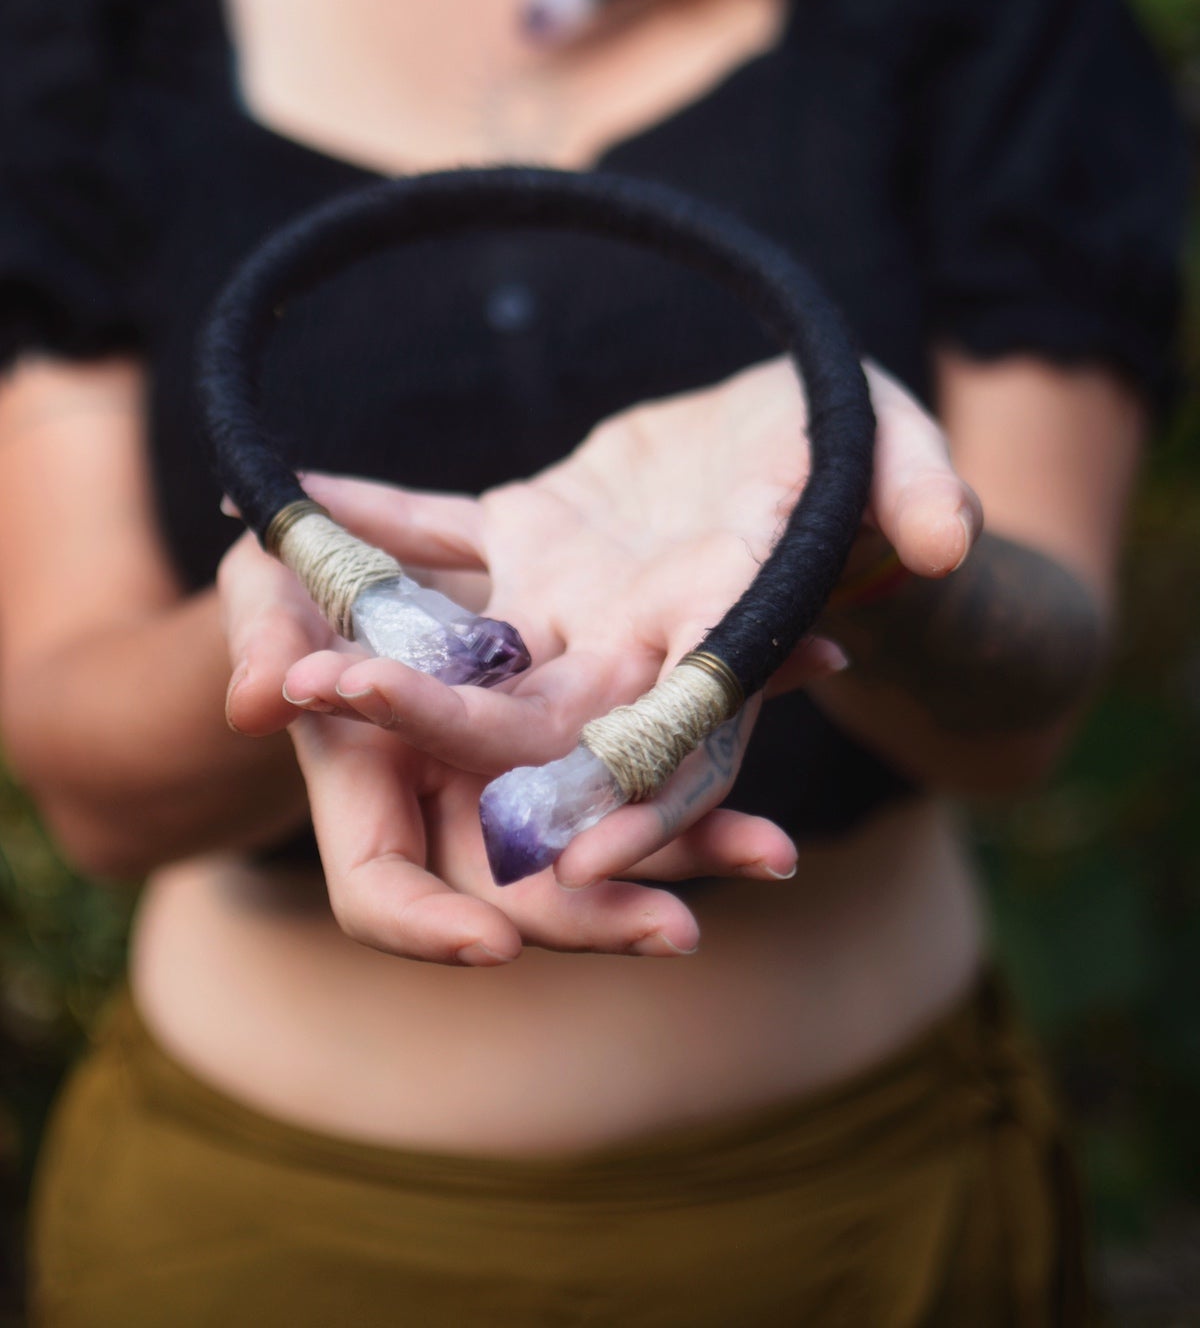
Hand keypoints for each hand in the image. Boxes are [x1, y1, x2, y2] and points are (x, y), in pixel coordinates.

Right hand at [219, 519, 788, 965]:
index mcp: (369, 793)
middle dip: (596, 914)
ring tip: (778, 854)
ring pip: (607, 831)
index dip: (432, 929)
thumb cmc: (291, 589)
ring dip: (693, 844)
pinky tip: (813, 665)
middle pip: (521, 894)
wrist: (352, 570)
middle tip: (679, 933)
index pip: (384, 895)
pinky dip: (720, 708)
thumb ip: (261, 644)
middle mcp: (455, 804)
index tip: (493, 945)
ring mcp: (527, 773)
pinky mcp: (588, 717)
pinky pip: (654, 737)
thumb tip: (256, 700)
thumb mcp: (268, 597)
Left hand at [276, 358, 979, 932]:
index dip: (624, 808)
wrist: (799, 417)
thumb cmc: (868, 433)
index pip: (681, 750)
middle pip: (535, 717)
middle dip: (432, 719)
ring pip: (462, 642)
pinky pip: (434, 535)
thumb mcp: (901, 443)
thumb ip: (919, 488)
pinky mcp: (530, 532)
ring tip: (276, 641)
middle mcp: (635, 645)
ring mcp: (570, 594)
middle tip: (318, 692)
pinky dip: (362, 519)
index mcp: (731, 641)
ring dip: (369, 639)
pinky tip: (274, 496)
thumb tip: (949, 538)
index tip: (541, 855)